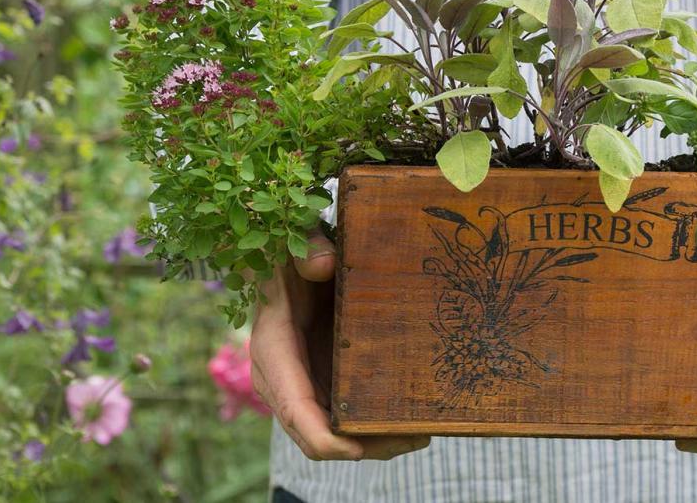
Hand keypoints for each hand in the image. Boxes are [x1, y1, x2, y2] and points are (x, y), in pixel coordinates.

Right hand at [250, 228, 431, 460]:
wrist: (287, 263)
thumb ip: (307, 250)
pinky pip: (346, 417)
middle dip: (364, 445)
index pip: (294, 408)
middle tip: (414, 439)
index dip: (323, 436)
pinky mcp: (323, 384)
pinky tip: (413, 419)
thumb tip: (325, 264)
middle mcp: (285, 381)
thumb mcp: (294, 245)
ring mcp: (305, 386)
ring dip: (376, 440)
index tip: (356, 449)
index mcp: (274, 351)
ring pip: (337, 432)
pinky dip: (375, 425)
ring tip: (423, 433)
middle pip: (319, 433)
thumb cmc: (291, 256)